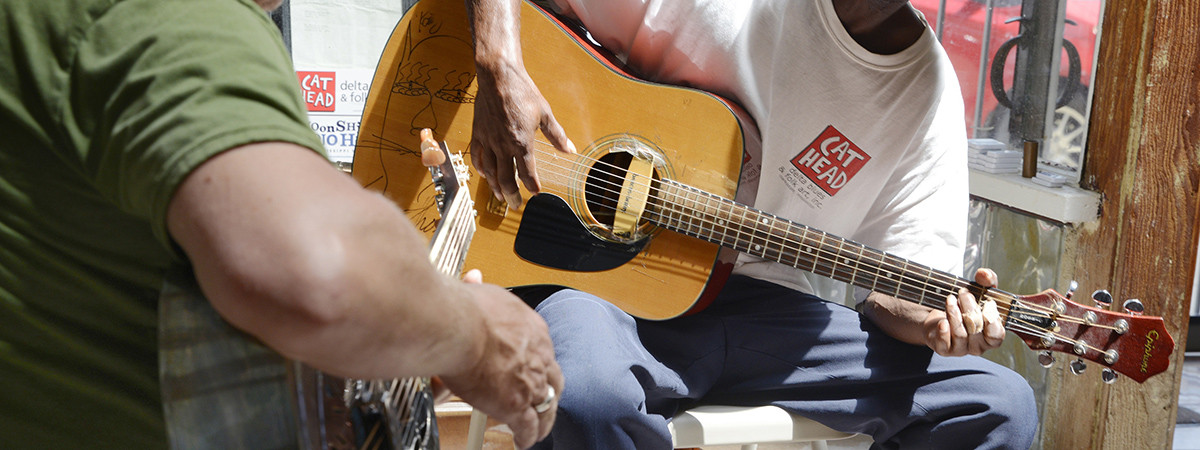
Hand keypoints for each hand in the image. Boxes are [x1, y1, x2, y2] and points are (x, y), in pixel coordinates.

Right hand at [439, 269, 562, 448]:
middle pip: (553, 379)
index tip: (531, 368)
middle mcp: (538, 355)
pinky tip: (524, 442)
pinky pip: (528, 426)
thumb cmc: (462, 309)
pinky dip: (527, 436)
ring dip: (543, 418)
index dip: (537, 362)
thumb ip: (478, 289)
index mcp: (532, 328)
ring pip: (546, 406)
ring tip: (539, 429)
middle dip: (550, 392)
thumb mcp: (477, 292)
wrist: (456, 327)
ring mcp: (530, 381)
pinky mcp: (515, 405)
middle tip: (544, 401)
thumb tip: (472, 278)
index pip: (543, 349)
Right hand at [471, 59, 574, 207]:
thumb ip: (556, 135)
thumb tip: (569, 150)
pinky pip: (477, 156)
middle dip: (511, 194)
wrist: (498, 76)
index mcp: (521, 142)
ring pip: (489, 171)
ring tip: (500, 196)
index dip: (532, 185)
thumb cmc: (522, 91)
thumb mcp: (544, 113)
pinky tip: (484, 174)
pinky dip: (481, 168)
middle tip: (515, 205)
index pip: (527, 172)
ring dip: (495, 187)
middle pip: (505, 178)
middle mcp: (502, 145)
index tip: (536, 193)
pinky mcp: (477, 132)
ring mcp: (488, 140)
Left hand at [922, 268, 1004, 355]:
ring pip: (960, 334)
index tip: (987, 303)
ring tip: (950, 299)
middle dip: (970, 308)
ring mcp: (962, 349)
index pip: (996, 336)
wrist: (940, 315)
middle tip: (963, 293)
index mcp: (992, 335)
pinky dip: (943, 331)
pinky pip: (944, 344)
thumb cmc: (966, 306)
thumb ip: (987, 280)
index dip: (992, 321)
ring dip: (954, 313)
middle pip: (976, 330)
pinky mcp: (945, 349)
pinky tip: (942, 321)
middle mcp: (979, 346)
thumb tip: (984, 274)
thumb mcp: (980, 290)